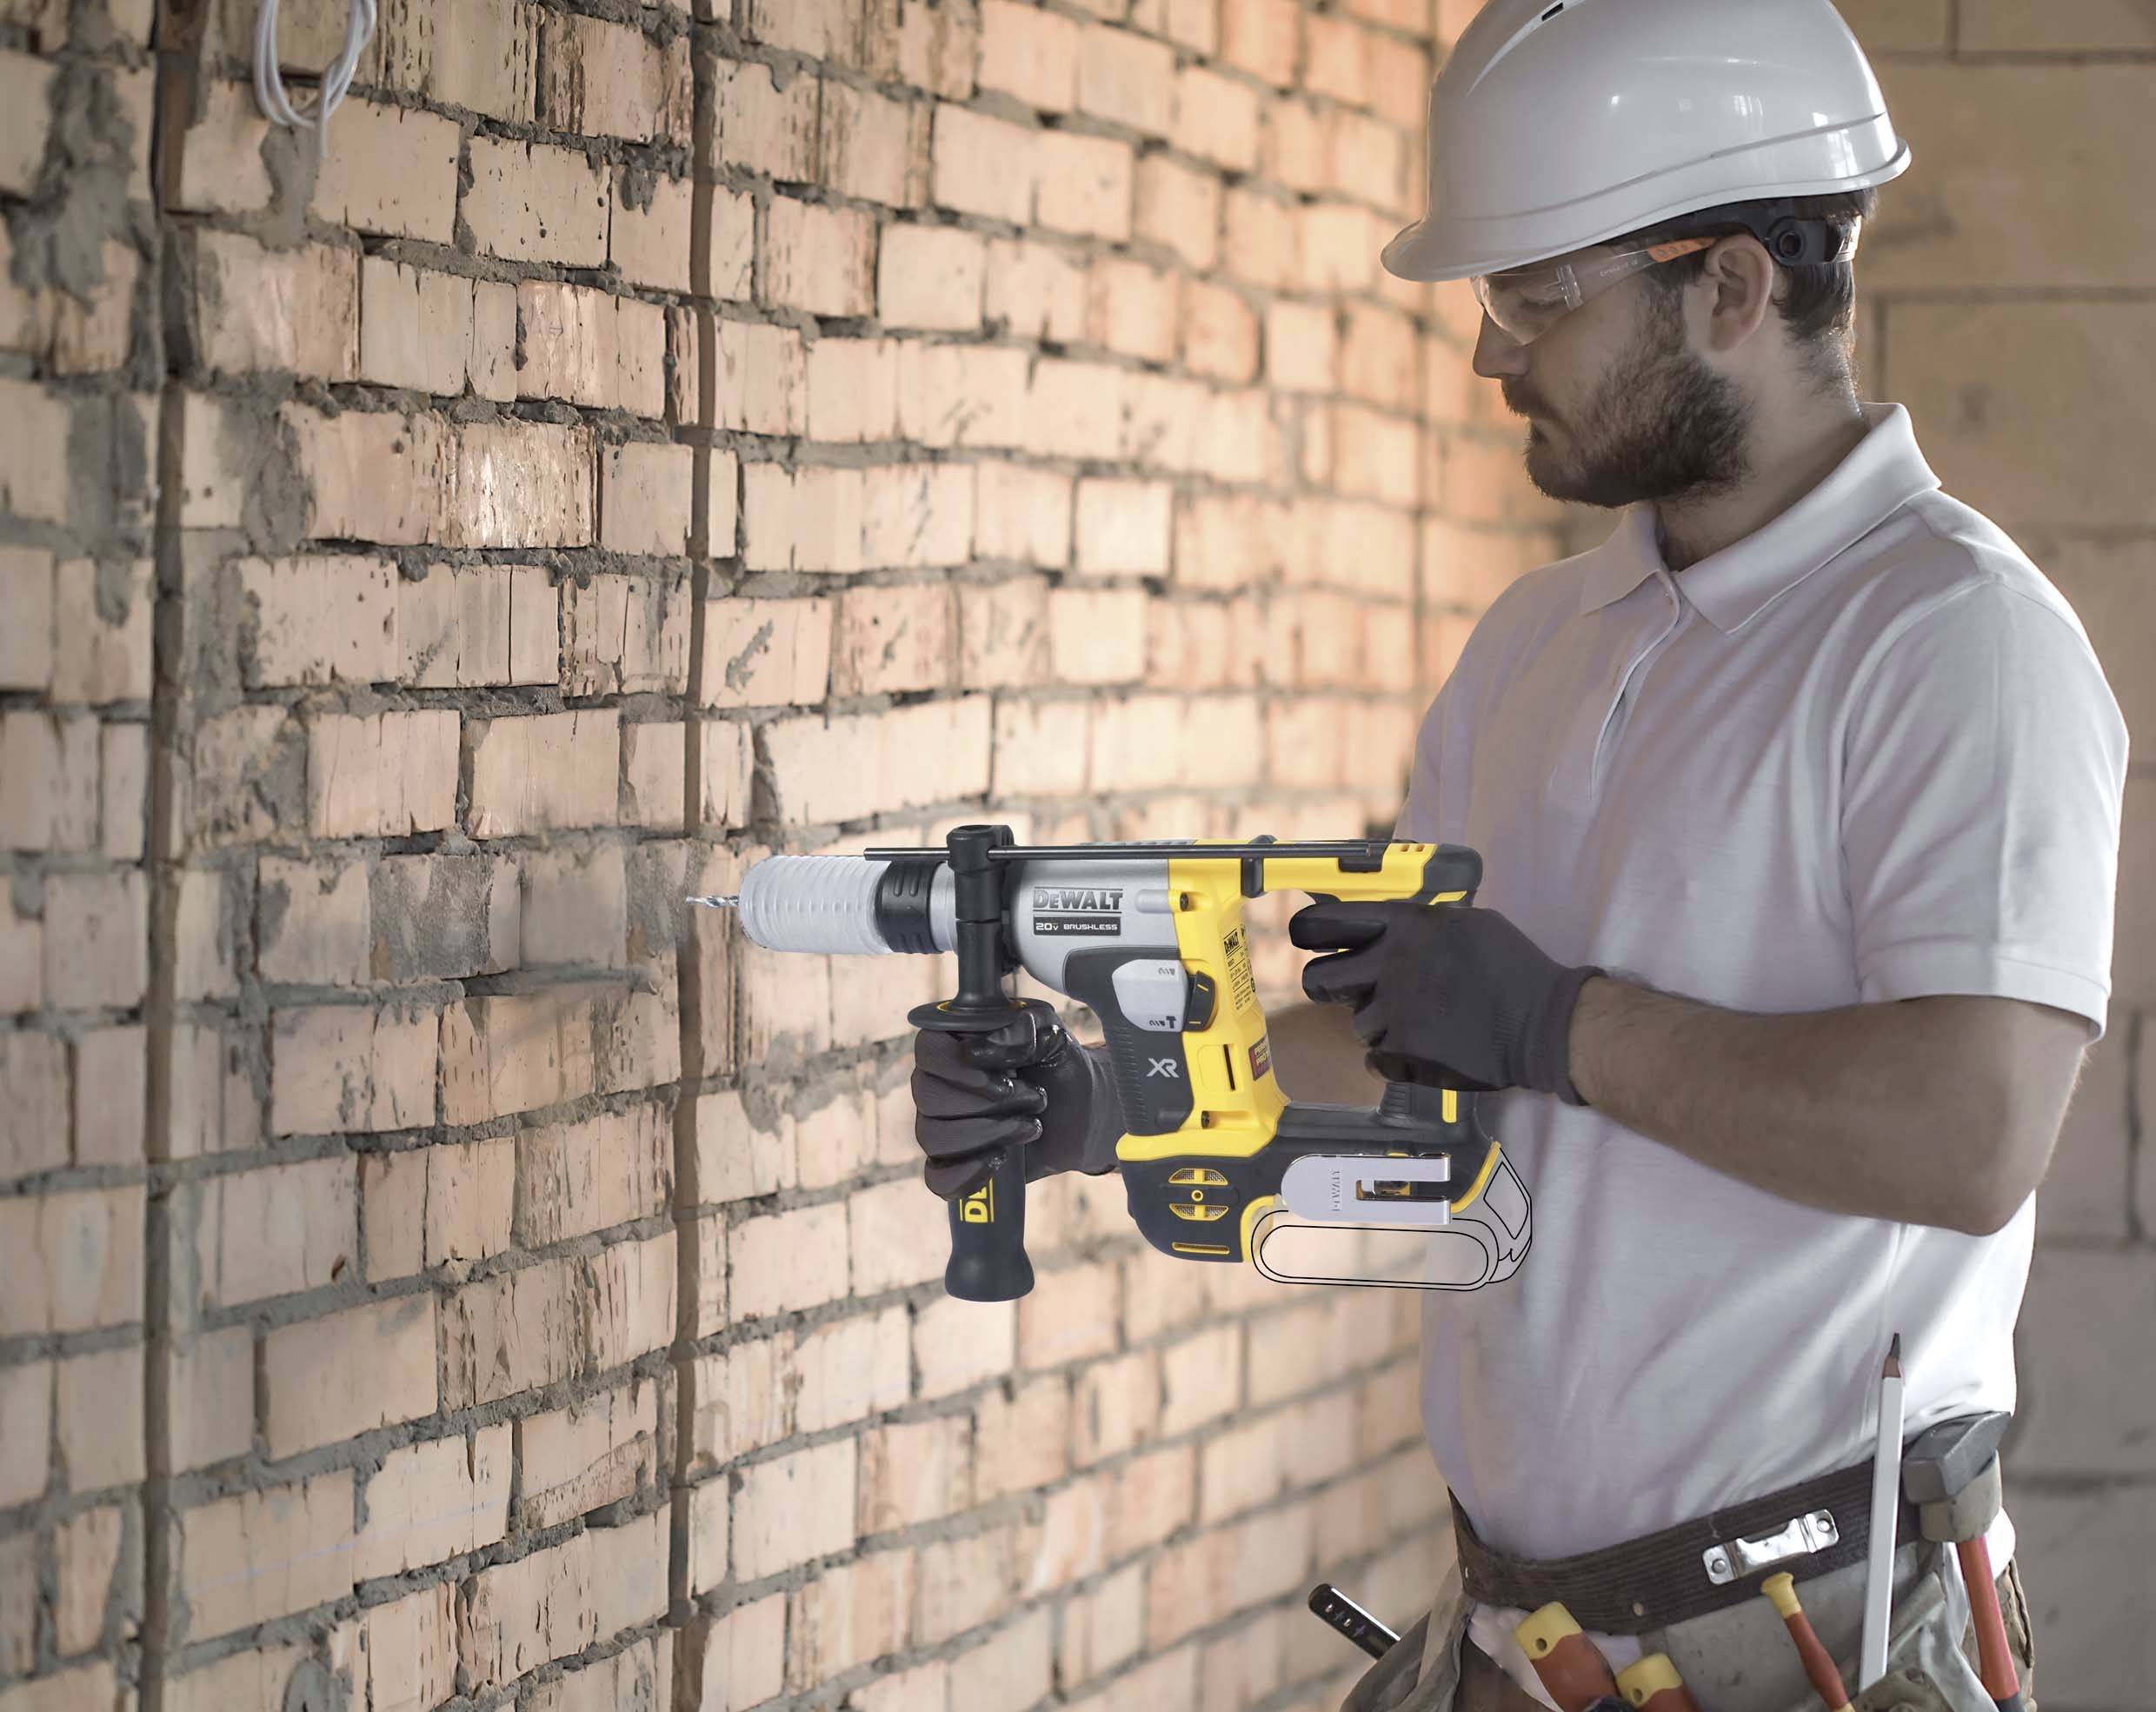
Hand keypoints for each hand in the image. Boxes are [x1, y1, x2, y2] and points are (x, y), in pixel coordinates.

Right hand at [910, 1019, 1122, 1198]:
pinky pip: (937, 1178)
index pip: (927, 1050)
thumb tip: (982, 1047)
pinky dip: (967, 1173)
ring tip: (1031, 1125)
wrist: (1085, 1109)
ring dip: (989, 1132)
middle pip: (928, 1096)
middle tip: (1033, 1098)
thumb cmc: (1058, 1063)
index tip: (1006, 1077)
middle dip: (988, 1103)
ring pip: (932, 1136)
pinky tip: (1000, 1159)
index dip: (961, 1068)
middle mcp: (937, 1081)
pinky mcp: (954, 1164)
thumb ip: (1021, 1027)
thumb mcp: (1051, 1035)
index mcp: (952, 1041)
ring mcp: (941, 1124)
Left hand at [1291, 901, 1601, 1104]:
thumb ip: (1419, 925)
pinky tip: (1428, 1045)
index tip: (1305, 937)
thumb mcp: (1467, 924)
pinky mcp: (1404, 1052)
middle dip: (1326, 985)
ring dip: (1380, 1024)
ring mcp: (1396, 1012)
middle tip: (1345, 989)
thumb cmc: (1513, 969)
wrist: (1544, 1024)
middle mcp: (1392, 965)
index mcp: (1408, 926)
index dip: (1307, 931)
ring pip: (1357, 1023)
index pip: (1326, 921)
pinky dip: (1395, 1057)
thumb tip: (1382, 926)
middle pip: (1318, 979)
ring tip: (1422, 1020)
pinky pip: (1375, 1058)